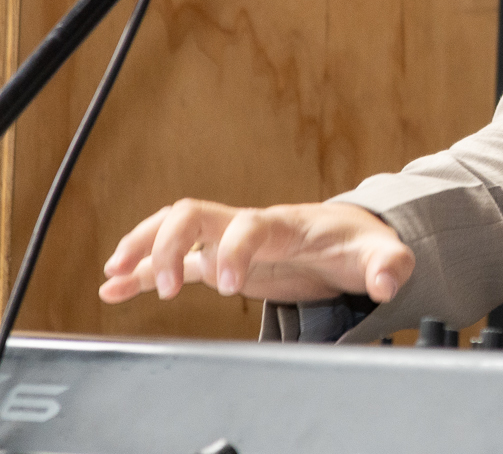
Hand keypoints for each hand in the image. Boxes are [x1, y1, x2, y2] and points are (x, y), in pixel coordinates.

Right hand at [99, 199, 413, 305]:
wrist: (348, 234)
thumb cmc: (360, 242)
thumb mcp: (381, 253)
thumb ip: (388, 264)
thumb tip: (389, 279)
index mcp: (284, 224)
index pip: (247, 225)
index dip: (232, 251)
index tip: (229, 286)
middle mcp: (249, 225)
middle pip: (194, 214)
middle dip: (168, 244)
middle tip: (163, 288)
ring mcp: (230, 239)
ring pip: (175, 227)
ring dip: (142, 246)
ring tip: (114, 275)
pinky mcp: (222, 259)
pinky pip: (175, 260)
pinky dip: (142, 271)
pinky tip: (114, 287)